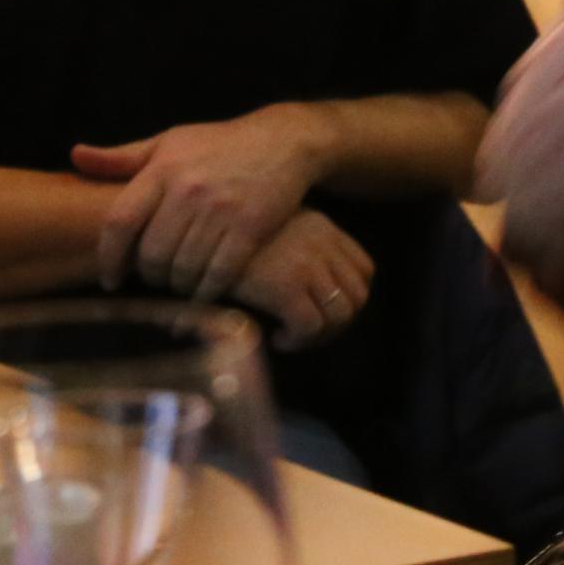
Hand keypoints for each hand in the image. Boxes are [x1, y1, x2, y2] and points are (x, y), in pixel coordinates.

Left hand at [75, 105, 328, 297]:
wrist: (285, 141)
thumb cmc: (219, 145)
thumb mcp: (169, 142)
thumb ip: (123, 157)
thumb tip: (75, 156)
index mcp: (162, 168)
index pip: (120, 222)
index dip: (109, 258)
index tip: (110, 279)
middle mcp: (188, 190)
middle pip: (152, 255)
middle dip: (150, 275)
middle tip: (157, 278)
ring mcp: (220, 210)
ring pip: (182, 270)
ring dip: (178, 285)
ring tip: (182, 280)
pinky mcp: (250, 228)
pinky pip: (217, 276)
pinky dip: (206, 291)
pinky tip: (205, 289)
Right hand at [227, 206, 373, 350]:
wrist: (198, 228)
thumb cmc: (229, 227)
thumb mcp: (272, 223)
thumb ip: (294, 243)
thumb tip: (303, 278)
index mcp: (323, 228)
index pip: (364, 269)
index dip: (351, 297)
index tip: (325, 310)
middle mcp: (322, 245)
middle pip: (357, 296)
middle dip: (338, 323)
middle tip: (309, 333)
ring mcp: (307, 265)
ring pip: (339, 315)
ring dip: (320, 336)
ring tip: (292, 338)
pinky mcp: (286, 287)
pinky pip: (310, 327)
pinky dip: (298, 341)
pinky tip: (277, 339)